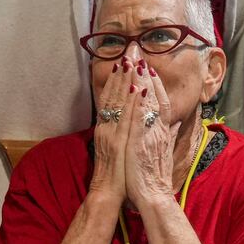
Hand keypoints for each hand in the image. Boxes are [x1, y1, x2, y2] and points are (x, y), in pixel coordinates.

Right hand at [88, 58, 136, 204]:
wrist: (109, 193)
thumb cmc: (118, 172)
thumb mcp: (119, 146)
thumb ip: (124, 131)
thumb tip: (132, 117)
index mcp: (108, 127)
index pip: (112, 98)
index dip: (117, 78)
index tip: (123, 60)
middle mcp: (107, 127)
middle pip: (114, 94)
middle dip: (122, 71)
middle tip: (128, 50)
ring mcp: (112, 134)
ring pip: (119, 102)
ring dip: (124, 81)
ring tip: (131, 61)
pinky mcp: (119, 143)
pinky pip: (127, 120)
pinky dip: (132, 103)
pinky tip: (137, 89)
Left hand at [125, 62, 180, 210]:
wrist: (154, 196)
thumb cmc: (155, 176)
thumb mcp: (165, 150)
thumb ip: (169, 134)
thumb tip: (175, 123)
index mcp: (162, 131)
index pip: (160, 102)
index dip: (155, 84)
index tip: (149, 68)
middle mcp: (158, 129)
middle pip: (154, 96)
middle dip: (146, 74)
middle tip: (138, 54)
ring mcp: (150, 134)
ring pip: (146, 102)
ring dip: (140, 80)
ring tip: (134, 61)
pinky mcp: (141, 142)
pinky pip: (140, 117)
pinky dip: (139, 101)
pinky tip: (136, 87)